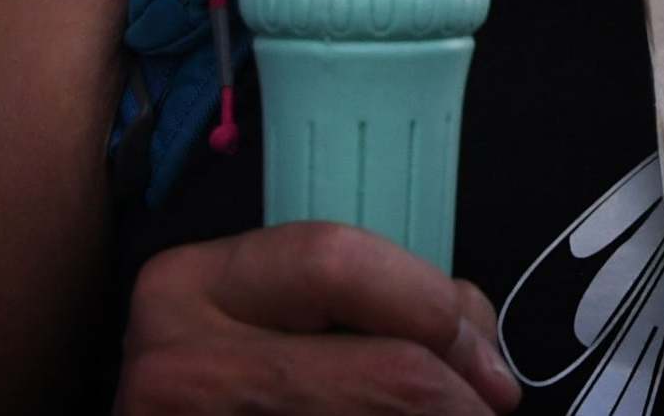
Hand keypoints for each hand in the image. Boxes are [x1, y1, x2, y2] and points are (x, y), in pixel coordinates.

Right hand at [118, 222, 520, 414]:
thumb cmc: (218, 391)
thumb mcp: (269, 319)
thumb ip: (366, 301)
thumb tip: (475, 340)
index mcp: (185, 284)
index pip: (337, 262)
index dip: (435, 308)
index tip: (490, 361)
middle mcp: (171, 362)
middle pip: (376, 369)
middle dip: (455, 394)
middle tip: (492, 407)